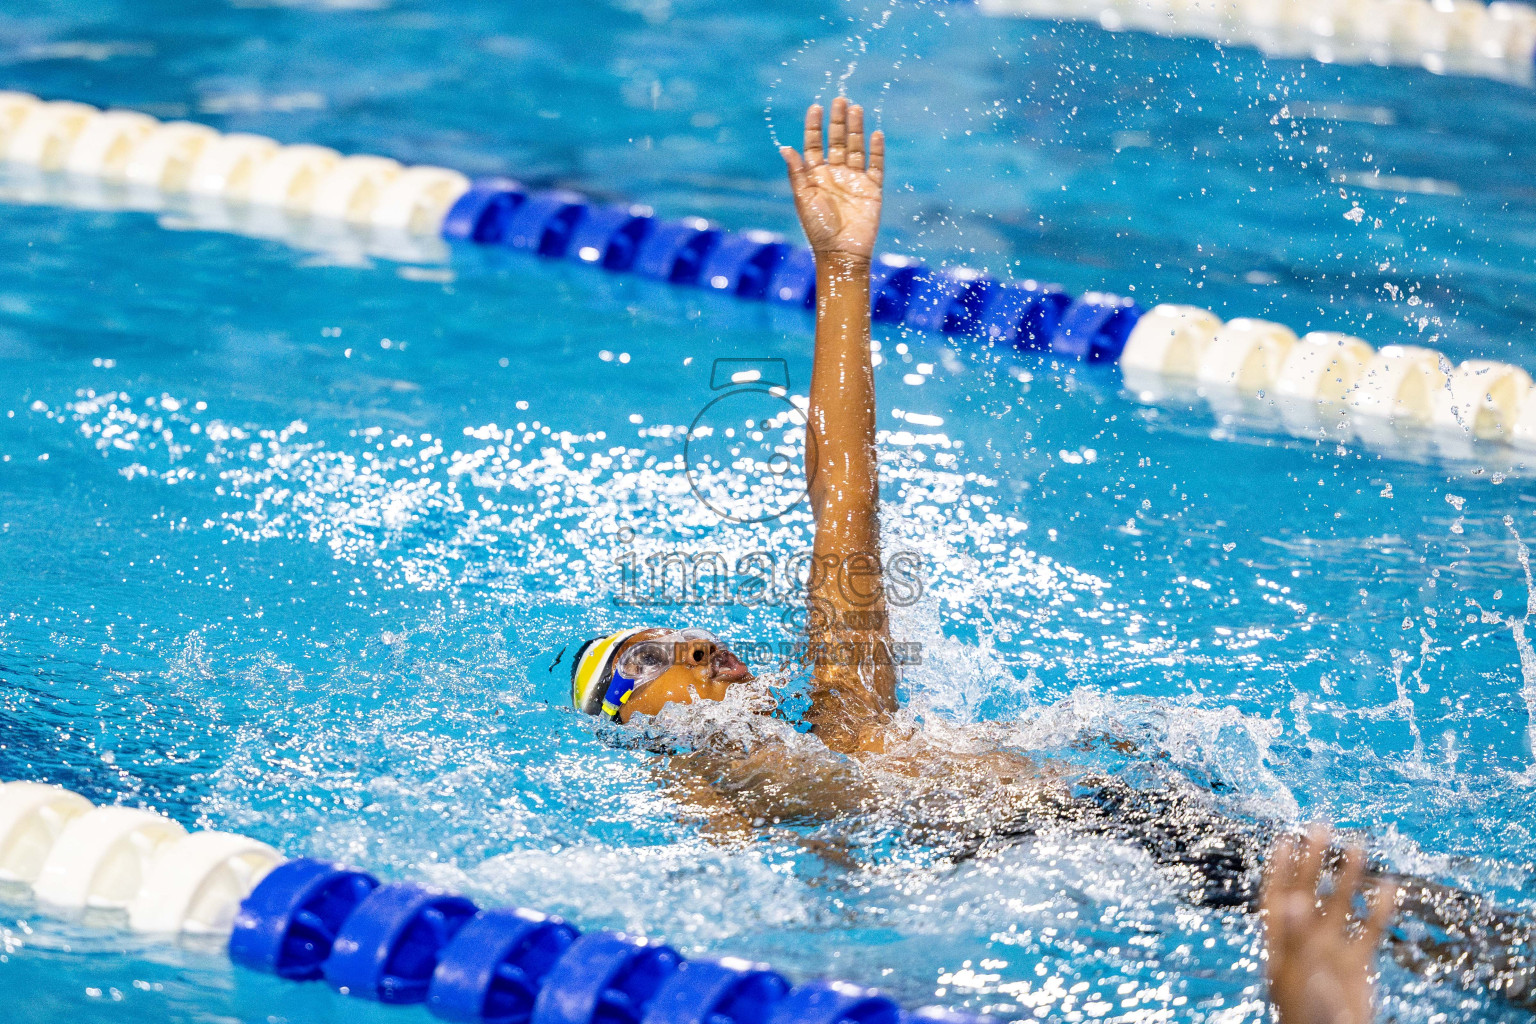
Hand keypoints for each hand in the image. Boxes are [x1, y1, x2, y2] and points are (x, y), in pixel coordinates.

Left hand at [780, 97, 883, 261]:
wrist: (842, 253)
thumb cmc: (818, 229)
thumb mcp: (803, 199)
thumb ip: (797, 173)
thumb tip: (785, 147)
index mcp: (815, 176)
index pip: (814, 144)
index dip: (814, 126)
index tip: (816, 107)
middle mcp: (835, 174)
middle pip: (837, 141)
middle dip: (837, 121)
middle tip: (840, 100)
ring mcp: (854, 180)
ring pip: (856, 148)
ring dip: (856, 129)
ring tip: (856, 109)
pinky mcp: (872, 189)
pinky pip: (876, 165)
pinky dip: (876, 150)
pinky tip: (876, 134)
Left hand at [1261, 825, 1397, 1023]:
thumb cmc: (1304, 1011)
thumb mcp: (1297, 969)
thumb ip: (1296, 934)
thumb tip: (1291, 897)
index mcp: (1280, 939)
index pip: (1276, 893)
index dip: (1278, 866)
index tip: (1283, 837)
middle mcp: (1304, 937)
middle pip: (1307, 889)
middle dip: (1312, 859)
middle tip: (1320, 827)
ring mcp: (1331, 948)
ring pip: (1340, 904)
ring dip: (1347, 876)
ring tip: (1357, 845)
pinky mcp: (1357, 963)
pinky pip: (1369, 930)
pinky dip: (1379, 909)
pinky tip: (1388, 885)